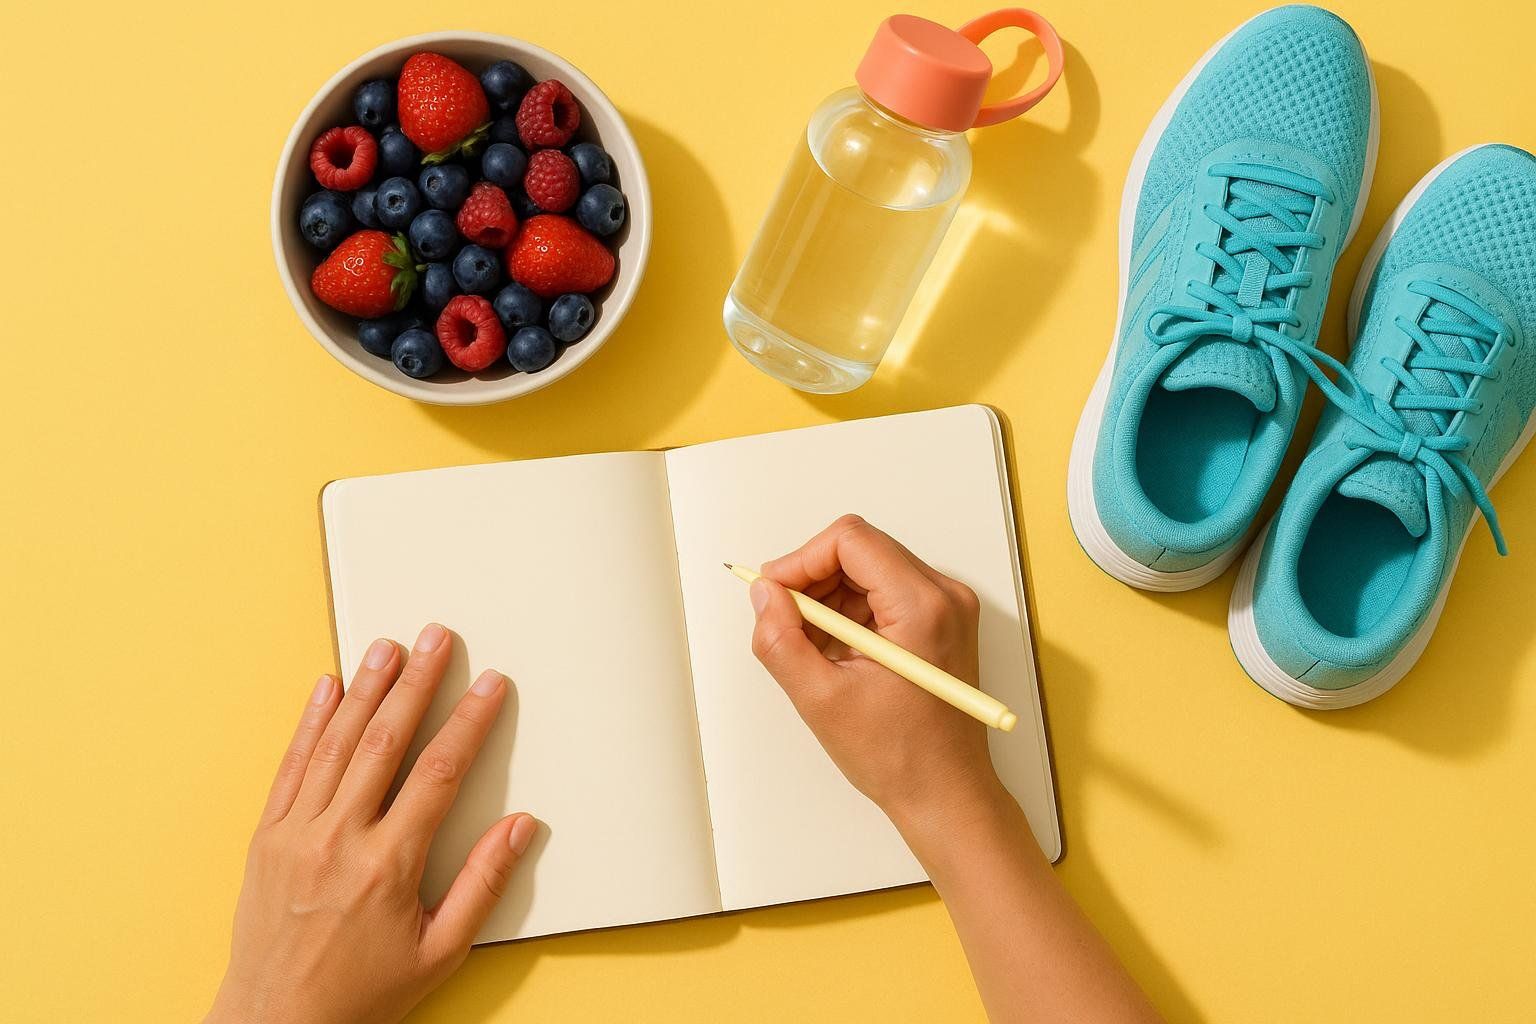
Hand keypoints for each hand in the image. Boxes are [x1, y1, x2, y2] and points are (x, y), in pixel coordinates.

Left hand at [206, 624, 538, 1023]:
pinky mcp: (266, 838)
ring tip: (388, 647)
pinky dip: (309, 723)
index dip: (469, 721)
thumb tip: (521, 828)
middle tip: (437, 638)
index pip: (439, 772)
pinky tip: (326, 688)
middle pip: (386, 741)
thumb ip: (484, 883)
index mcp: (388, 865)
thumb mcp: (441, 950)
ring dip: (366, 689)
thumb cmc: (362, 994)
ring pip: (336, 743)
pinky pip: (290, 767)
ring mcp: (296, 834)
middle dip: (417, 683)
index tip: (489, 685)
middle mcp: (338, 839)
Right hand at [748, 514, 1005, 831]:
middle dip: (812, 580)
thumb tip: (764, 595)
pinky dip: (849, 614)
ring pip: (868, 570)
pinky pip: (883, 593)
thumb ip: (782, 640)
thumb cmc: (901, 757)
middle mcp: (945, 596)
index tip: (773, 593)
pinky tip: (835, 655)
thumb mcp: (821, 700)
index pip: (851, 541)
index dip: (801, 560)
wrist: (946, 793)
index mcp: (923, 607)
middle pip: (861, 550)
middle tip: (783, 622)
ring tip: (811, 649)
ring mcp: (947, 608)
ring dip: (829, 600)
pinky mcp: (941, 622)